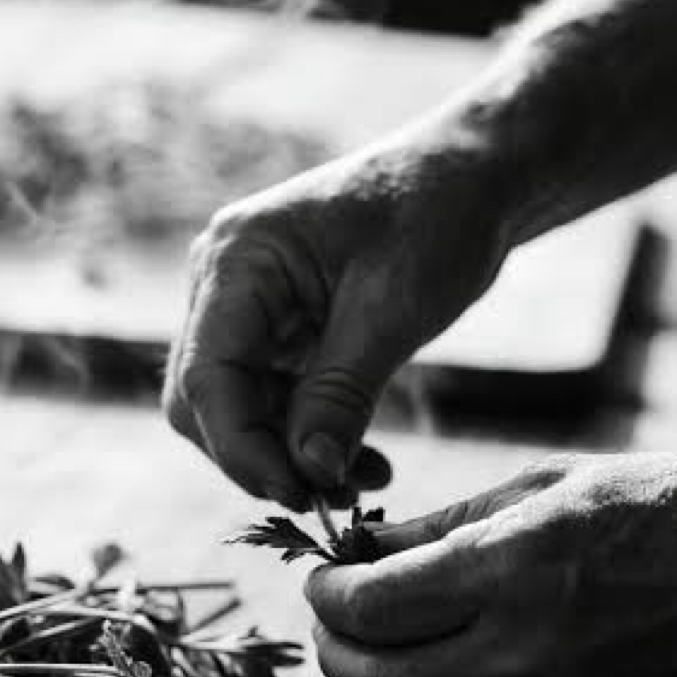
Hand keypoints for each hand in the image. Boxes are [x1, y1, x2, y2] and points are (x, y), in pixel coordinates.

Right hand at [162, 125, 506, 510]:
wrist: (471, 178)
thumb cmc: (436, 215)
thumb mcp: (392, 309)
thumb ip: (340, 394)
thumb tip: (308, 472)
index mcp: (237, 260)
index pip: (205, 376)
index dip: (241, 448)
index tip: (297, 494)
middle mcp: (226, 285)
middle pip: (208, 401)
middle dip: (262, 457)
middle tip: (327, 498)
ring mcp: (250, 309)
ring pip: (242, 410)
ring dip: (292, 456)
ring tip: (358, 485)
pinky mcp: (282, 330)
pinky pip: (278, 401)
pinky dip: (312, 438)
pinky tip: (363, 462)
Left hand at [306, 452, 676, 676]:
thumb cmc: (670, 503)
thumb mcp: (549, 483)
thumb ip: (447, 524)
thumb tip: (372, 546)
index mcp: (515, 566)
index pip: (377, 607)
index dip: (328, 595)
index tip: (320, 579)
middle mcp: (528, 648)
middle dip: (334, 654)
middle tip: (329, 623)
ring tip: (373, 647)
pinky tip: (443, 668)